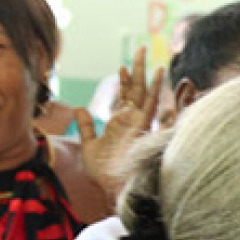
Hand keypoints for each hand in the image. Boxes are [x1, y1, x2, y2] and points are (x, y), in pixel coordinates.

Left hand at [75, 46, 163, 200]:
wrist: (110, 190)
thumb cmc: (102, 174)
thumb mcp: (88, 146)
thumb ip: (86, 127)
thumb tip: (79, 109)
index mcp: (121, 124)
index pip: (126, 97)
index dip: (124, 81)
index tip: (121, 67)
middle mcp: (133, 122)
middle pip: (139, 91)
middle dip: (139, 70)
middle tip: (140, 49)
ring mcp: (140, 126)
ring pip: (147, 97)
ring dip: (150, 78)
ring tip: (153, 61)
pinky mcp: (143, 131)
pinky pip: (152, 109)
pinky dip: (156, 92)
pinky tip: (160, 80)